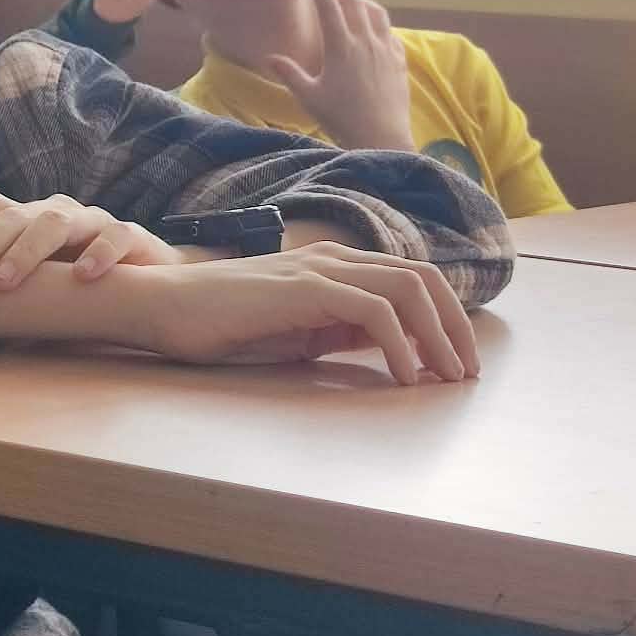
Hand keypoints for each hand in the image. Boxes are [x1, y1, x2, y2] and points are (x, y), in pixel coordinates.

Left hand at [0, 176, 180, 287]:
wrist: (150, 288)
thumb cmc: (77, 291)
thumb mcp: (30, 294)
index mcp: (21, 221)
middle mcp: (53, 213)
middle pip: (13, 215)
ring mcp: (91, 221)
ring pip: (57, 220)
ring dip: (27, 251)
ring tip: (7, 281)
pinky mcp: (130, 236)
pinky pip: (114, 236)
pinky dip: (98, 253)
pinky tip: (83, 276)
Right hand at [139, 244, 477, 384]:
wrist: (168, 306)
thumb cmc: (225, 324)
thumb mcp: (298, 331)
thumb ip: (340, 330)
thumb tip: (388, 345)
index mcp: (336, 265)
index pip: (412, 278)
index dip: (445, 317)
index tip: (456, 361)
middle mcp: (337, 257)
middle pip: (424, 278)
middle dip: (456, 326)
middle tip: (467, 373)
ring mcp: (322, 268)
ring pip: (409, 289)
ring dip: (438, 336)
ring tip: (448, 378)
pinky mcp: (307, 288)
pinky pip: (375, 311)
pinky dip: (401, 344)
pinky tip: (406, 378)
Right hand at [266, 0, 412, 150]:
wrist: (382, 137)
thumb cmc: (342, 119)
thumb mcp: (309, 97)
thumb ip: (290, 74)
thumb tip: (269, 58)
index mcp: (341, 46)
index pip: (329, 5)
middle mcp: (365, 41)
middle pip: (353, 1)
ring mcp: (385, 49)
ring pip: (376, 12)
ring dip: (362, 0)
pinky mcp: (399, 61)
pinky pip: (390, 32)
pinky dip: (379, 23)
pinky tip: (374, 28)